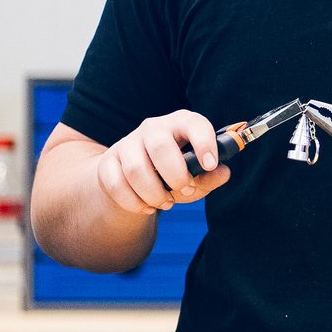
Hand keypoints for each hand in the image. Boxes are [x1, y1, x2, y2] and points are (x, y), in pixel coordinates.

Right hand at [95, 110, 231, 214]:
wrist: (137, 178)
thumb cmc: (176, 173)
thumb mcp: (198, 175)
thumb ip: (212, 176)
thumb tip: (223, 173)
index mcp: (181, 123)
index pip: (193, 124)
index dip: (204, 143)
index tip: (210, 165)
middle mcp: (153, 128)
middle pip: (160, 147)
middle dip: (176, 176)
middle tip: (185, 190)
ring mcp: (127, 142)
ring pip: (135, 170)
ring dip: (154, 194)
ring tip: (166, 203)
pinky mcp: (109, 161)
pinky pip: (116, 184)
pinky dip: (134, 202)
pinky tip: (147, 207)